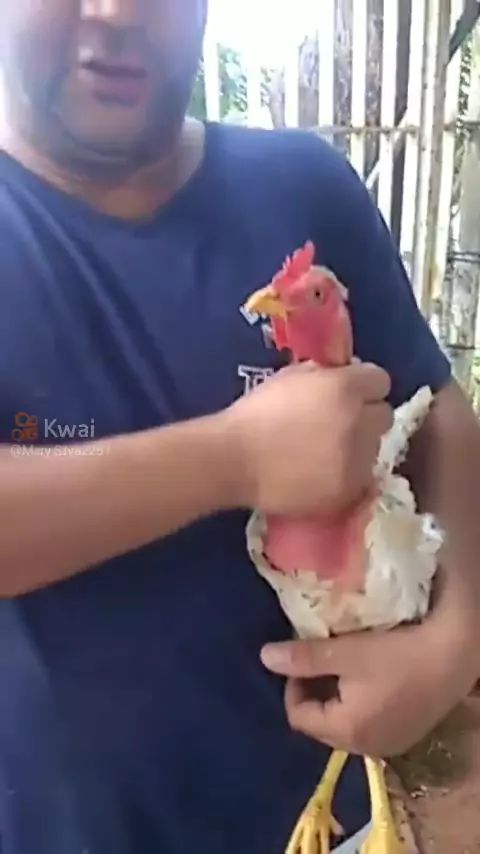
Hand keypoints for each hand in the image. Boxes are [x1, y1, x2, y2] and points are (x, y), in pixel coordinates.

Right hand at [225, 361, 392, 514]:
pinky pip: (360, 478)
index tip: (349, 394)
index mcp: (345, 387)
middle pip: (383, 415)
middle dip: (366, 416)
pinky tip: (321, 474)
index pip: (380, 381)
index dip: (364, 387)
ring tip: (326, 453)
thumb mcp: (290, 377)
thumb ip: (323, 374)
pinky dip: (346, 475)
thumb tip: (343, 374)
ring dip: (357, 447)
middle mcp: (359, 421)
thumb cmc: (254, 413)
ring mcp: (357, 458)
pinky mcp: (349, 489)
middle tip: (340, 424)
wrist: (234, 460)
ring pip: (374, 449)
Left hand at [259, 607, 476, 756]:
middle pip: (321, 725)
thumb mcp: (345, 652)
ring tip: (342, 666)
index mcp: (346, 731)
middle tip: (318, 660)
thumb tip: (264, 657)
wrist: (455, 655)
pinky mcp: (406, 734)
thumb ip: (304, 658)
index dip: (292, 686)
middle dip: (313, 694)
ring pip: (345, 725)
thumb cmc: (397, 653)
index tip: (301, 657)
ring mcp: (389, 744)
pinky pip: (368, 724)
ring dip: (336, 698)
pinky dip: (358, 704)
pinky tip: (370, 678)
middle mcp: (366, 748)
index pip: (299, 717)